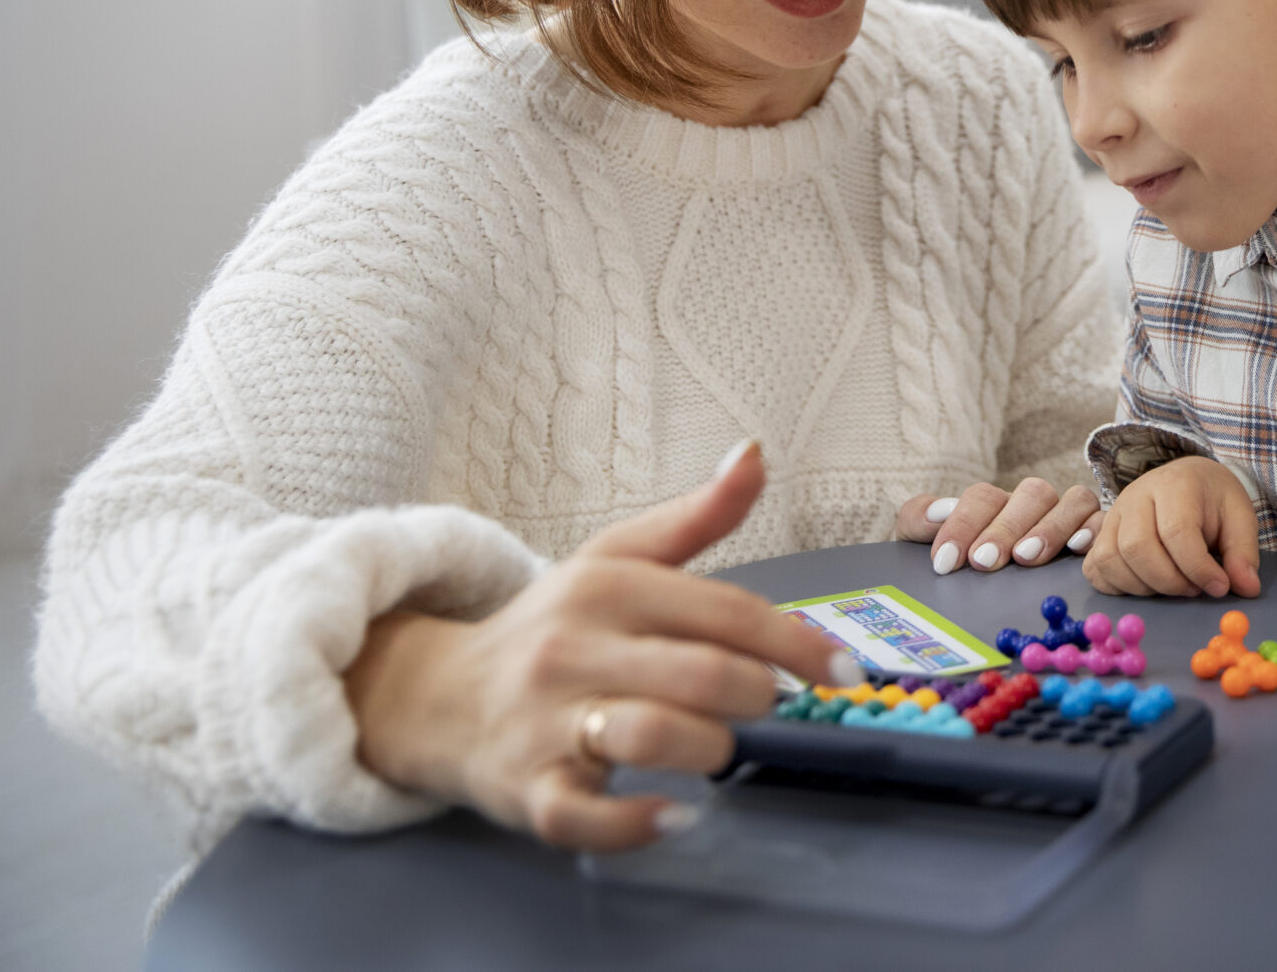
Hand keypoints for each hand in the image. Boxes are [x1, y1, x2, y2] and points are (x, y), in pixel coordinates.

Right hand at [343, 442, 854, 850]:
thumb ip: (696, 517)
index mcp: (608, 587)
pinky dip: (637, 822)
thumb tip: (756, 453)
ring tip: (719, 751)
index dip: (797, 644)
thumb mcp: (616, 558)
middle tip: (767, 707)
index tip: (840, 672)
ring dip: (711, 750)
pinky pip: (586, 815)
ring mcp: (546, 722)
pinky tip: (675, 815)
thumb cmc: (551, 629)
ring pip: (650, 736)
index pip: (727, 612)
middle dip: (756, 697)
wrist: (436, 696)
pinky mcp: (527, 789)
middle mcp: (574, 648)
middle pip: (700, 675)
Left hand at [893, 477, 1101, 572]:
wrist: (976, 589)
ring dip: (1050, 527)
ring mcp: (1068, 516)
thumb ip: (919, 520)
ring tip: (1027, 558)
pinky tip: (1076, 549)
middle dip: (1006, 527)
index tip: (946, 561)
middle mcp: (1033, 505)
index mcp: (994, 504)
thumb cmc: (961, 565)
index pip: (983, 497)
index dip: (964, 524)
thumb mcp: (928, 543)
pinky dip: (1092, 529)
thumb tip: (935, 515)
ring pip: (1073, 500)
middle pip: (1032, 493)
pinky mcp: (1097, 532)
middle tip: (984, 561)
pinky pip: (1103, 520)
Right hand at [1081, 456, 1261, 598]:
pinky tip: (1147, 585)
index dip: (1198, 568)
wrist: (1186, 480)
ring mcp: (1112, 515)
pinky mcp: (1100, 535)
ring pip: (1111, 560)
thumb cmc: (1213, 500)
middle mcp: (1135, 495)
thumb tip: (1246, 588)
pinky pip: (1095, 568)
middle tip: (1195, 589)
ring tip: (1174, 584)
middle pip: (1137, 547)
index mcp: (1174, 484)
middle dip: (1169, 581)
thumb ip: (1243, 552)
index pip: (1176, 531)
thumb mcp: (1239, 517)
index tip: (1220, 587)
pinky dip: (1117, 586)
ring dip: (1144, 587)